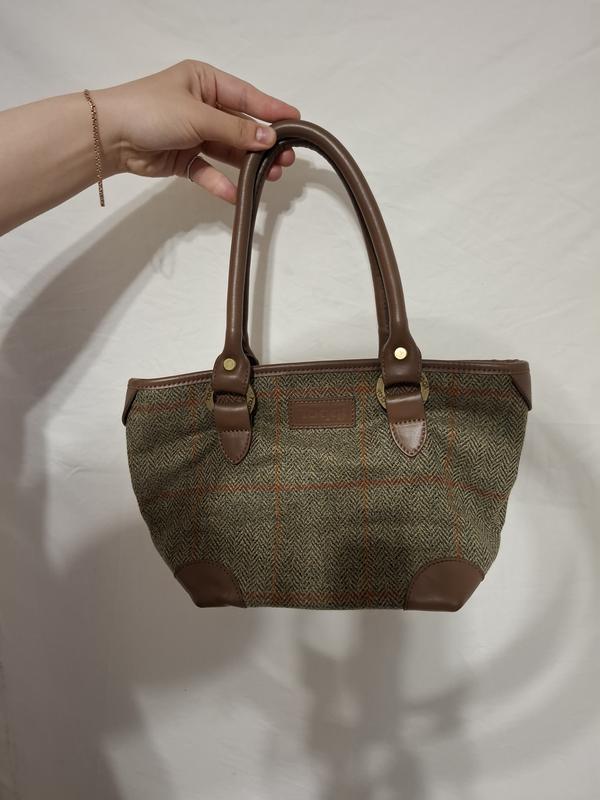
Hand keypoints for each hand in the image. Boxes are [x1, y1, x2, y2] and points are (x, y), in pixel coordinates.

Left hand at [94, 60, 300, 203]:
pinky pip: (208, 171)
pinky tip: (237, 193)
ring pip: (228, 150)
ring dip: (248, 163)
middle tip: (286, 158)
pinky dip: (220, 182)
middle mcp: (201, 105)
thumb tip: (269, 138)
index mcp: (204, 81)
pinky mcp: (183, 158)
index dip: (271, 110)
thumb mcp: (199, 115)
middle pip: (240, 126)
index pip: (246, 96)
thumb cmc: (151, 110)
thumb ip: (236, 129)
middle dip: (263, 143)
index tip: (296, 122)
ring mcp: (192, 133)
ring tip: (272, 175)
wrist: (110, 136)